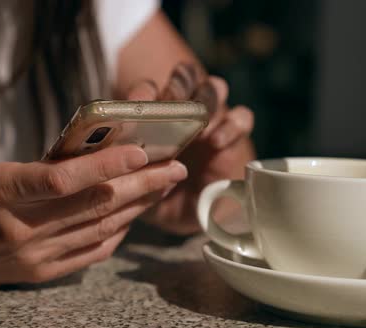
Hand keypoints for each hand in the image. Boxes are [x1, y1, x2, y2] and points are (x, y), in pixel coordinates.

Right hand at [0, 81, 186, 300]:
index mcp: (0, 192)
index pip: (60, 180)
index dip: (103, 167)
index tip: (140, 153)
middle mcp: (22, 227)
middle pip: (94, 204)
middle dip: (141, 185)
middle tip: (175, 168)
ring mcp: (36, 254)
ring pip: (99, 229)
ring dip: (138, 207)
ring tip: (166, 186)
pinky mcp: (43, 272)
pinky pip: (91, 253)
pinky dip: (117, 234)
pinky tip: (136, 216)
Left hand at [127, 64, 255, 234]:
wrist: (189, 214)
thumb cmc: (158, 193)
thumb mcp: (138, 180)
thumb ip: (132, 164)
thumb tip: (124, 151)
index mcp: (155, 114)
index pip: (149, 88)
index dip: (145, 92)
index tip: (140, 108)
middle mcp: (185, 109)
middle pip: (186, 76)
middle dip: (179, 86)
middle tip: (173, 106)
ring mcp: (212, 119)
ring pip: (215, 87)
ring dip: (206, 100)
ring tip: (198, 126)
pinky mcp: (234, 135)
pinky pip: (241, 118)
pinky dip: (231, 125)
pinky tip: (216, 143)